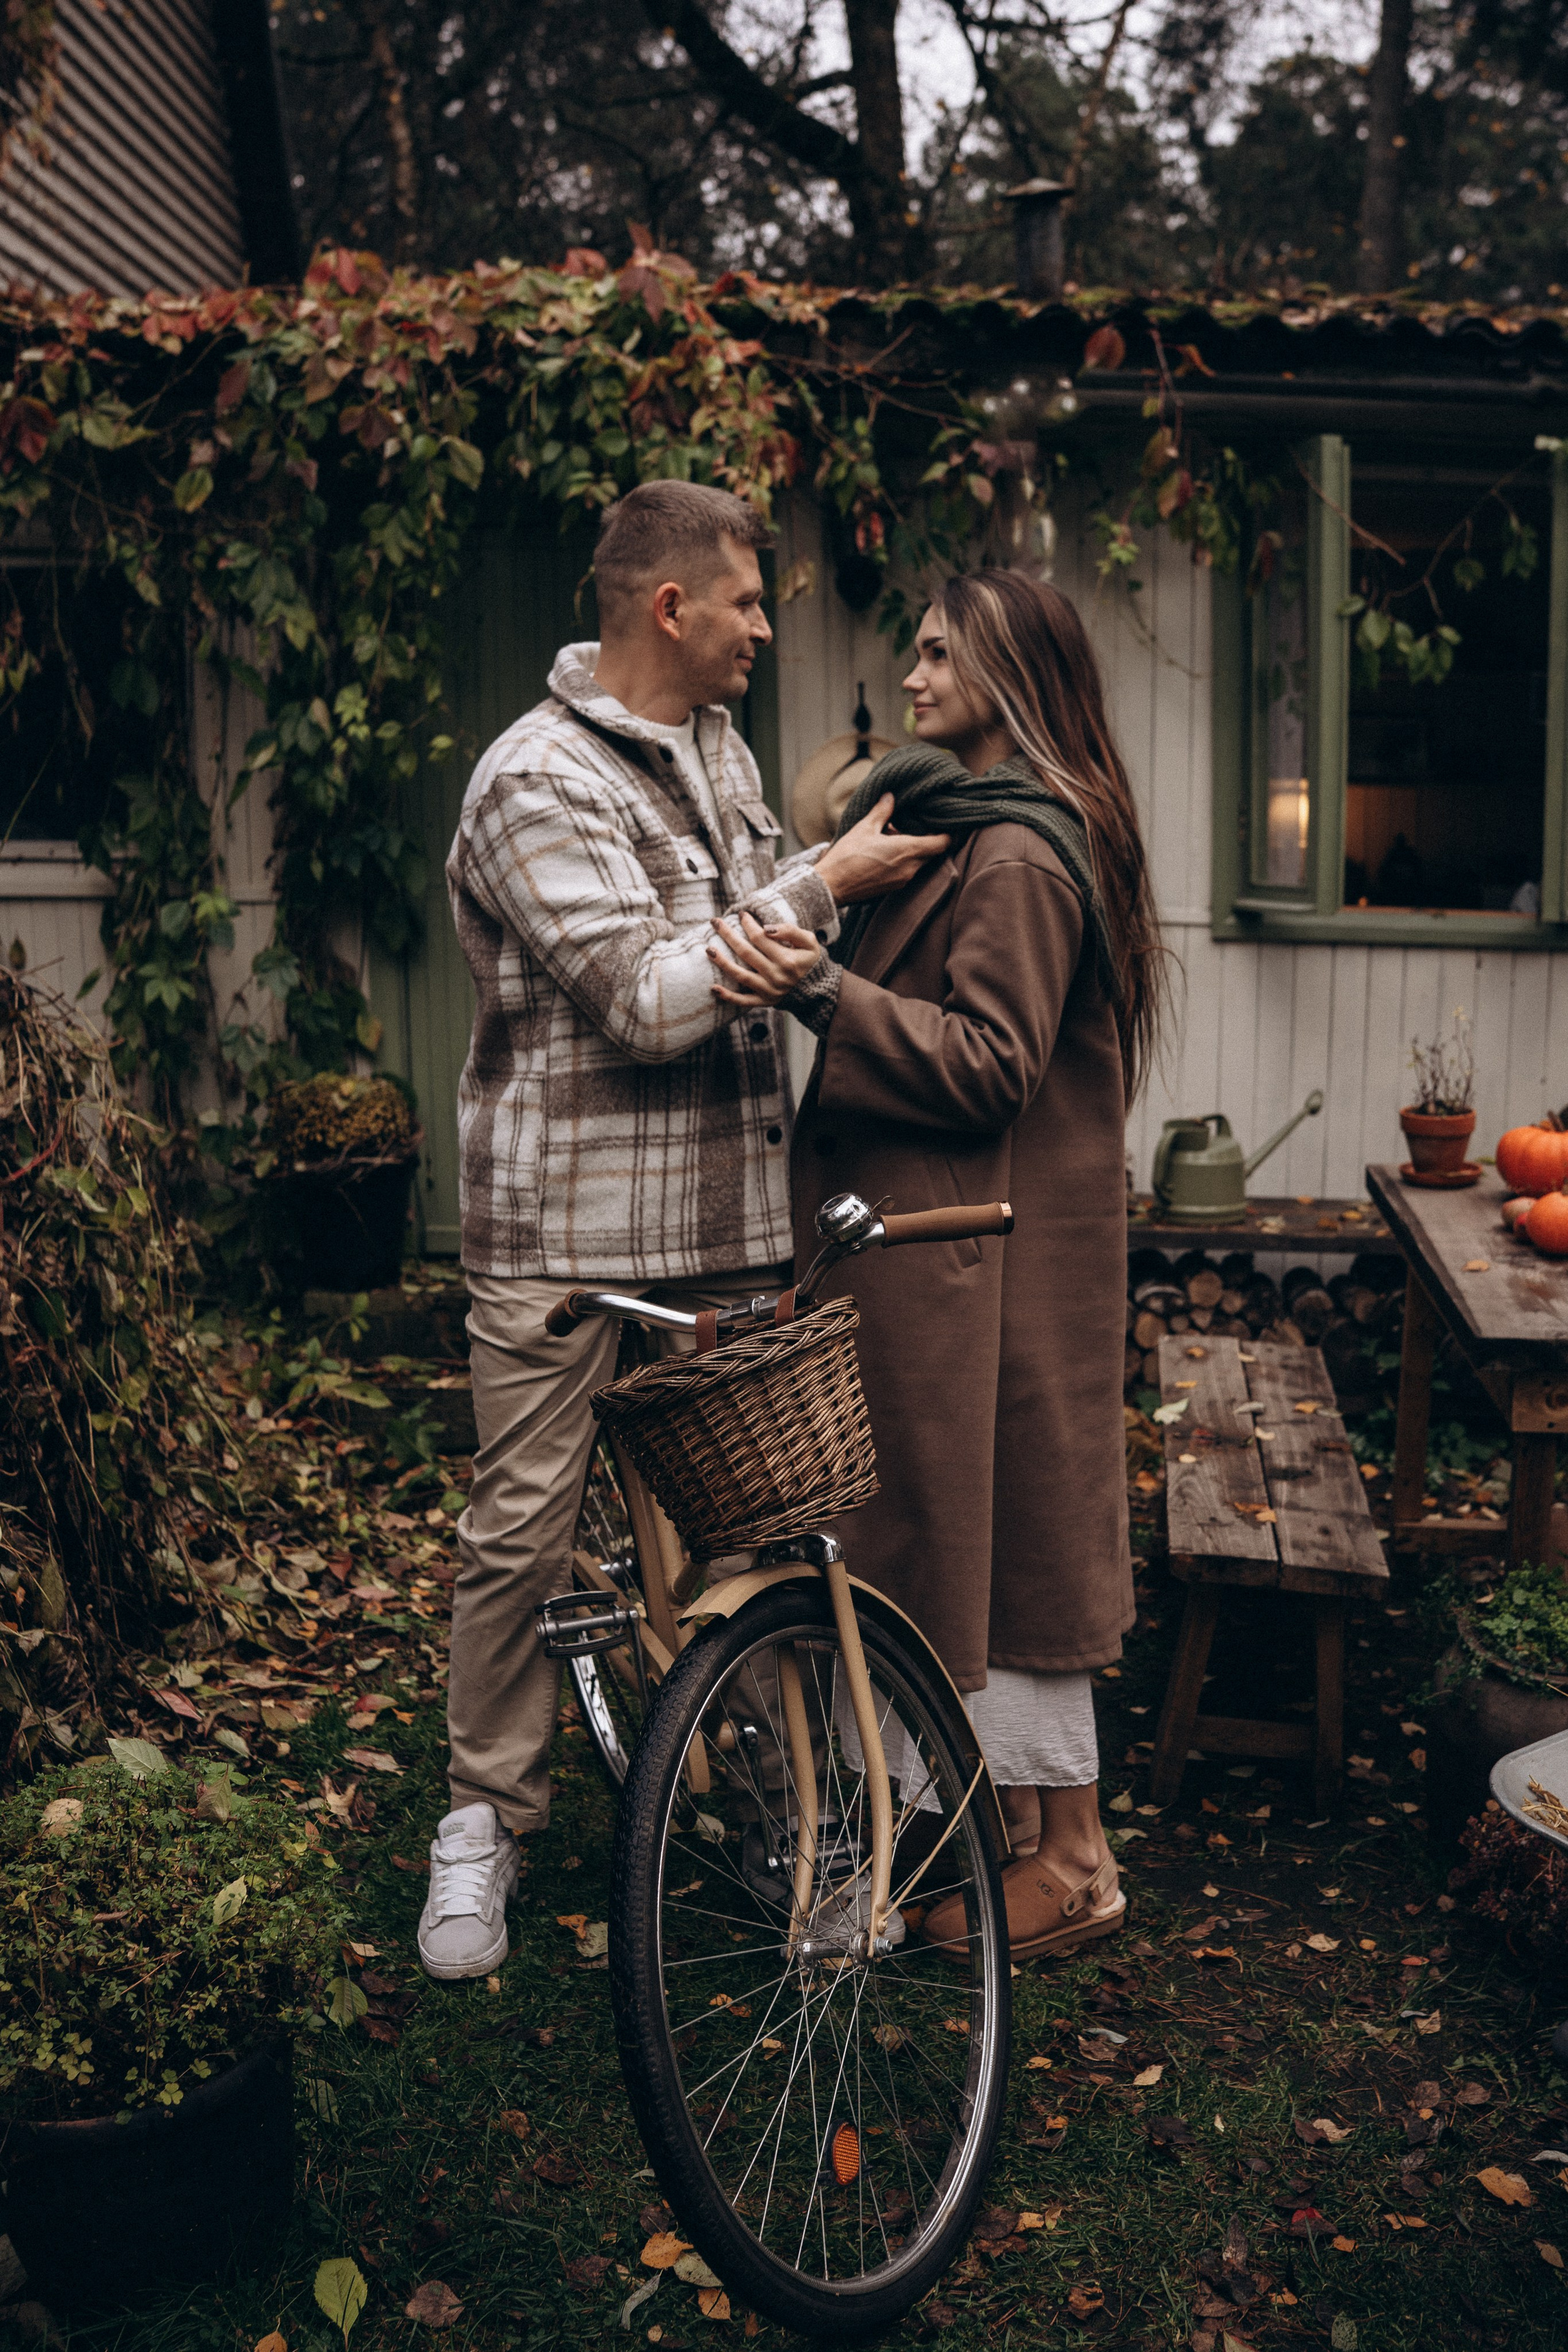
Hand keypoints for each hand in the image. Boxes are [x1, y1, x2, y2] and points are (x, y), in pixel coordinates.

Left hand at [708, 914, 822, 1008]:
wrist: (816, 989)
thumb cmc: (809, 960)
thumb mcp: (809, 941)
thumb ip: (790, 931)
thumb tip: (767, 928)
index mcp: (787, 959)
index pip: (760, 937)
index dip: (748, 924)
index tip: (741, 914)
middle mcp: (776, 976)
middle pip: (746, 952)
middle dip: (728, 935)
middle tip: (715, 922)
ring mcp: (769, 990)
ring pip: (740, 975)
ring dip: (722, 962)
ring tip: (708, 949)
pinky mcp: (764, 1001)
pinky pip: (743, 1001)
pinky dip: (728, 996)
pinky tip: (713, 988)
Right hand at [814, 793, 949, 904]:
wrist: (831, 887)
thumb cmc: (847, 857)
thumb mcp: (864, 828)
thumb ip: (881, 812)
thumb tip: (890, 796)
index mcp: (908, 851)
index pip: (942, 843)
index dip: (948, 832)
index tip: (944, 822)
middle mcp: (911, 869)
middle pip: (932, 852)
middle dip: (927, 839)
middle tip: (916, 825)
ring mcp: (903, 881)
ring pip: (919, 862)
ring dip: (913, 850)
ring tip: (896, 836)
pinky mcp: (893, 889)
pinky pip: (907, 871)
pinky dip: (904, 861)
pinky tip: (887, 852)